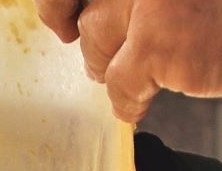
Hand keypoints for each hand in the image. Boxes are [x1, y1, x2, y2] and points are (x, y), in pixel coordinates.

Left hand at [36, 0, 221, 121]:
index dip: (61, 5)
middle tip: (103, 62)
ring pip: (97, 39)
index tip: (62, 23)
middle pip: (93, 11)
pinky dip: (126, 100)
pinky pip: (119, 82)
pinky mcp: (160, 41)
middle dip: (96, 42)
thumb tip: (91, 16)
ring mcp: (150, 2)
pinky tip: (136, 108)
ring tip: (127, 80)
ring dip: (107, 66)